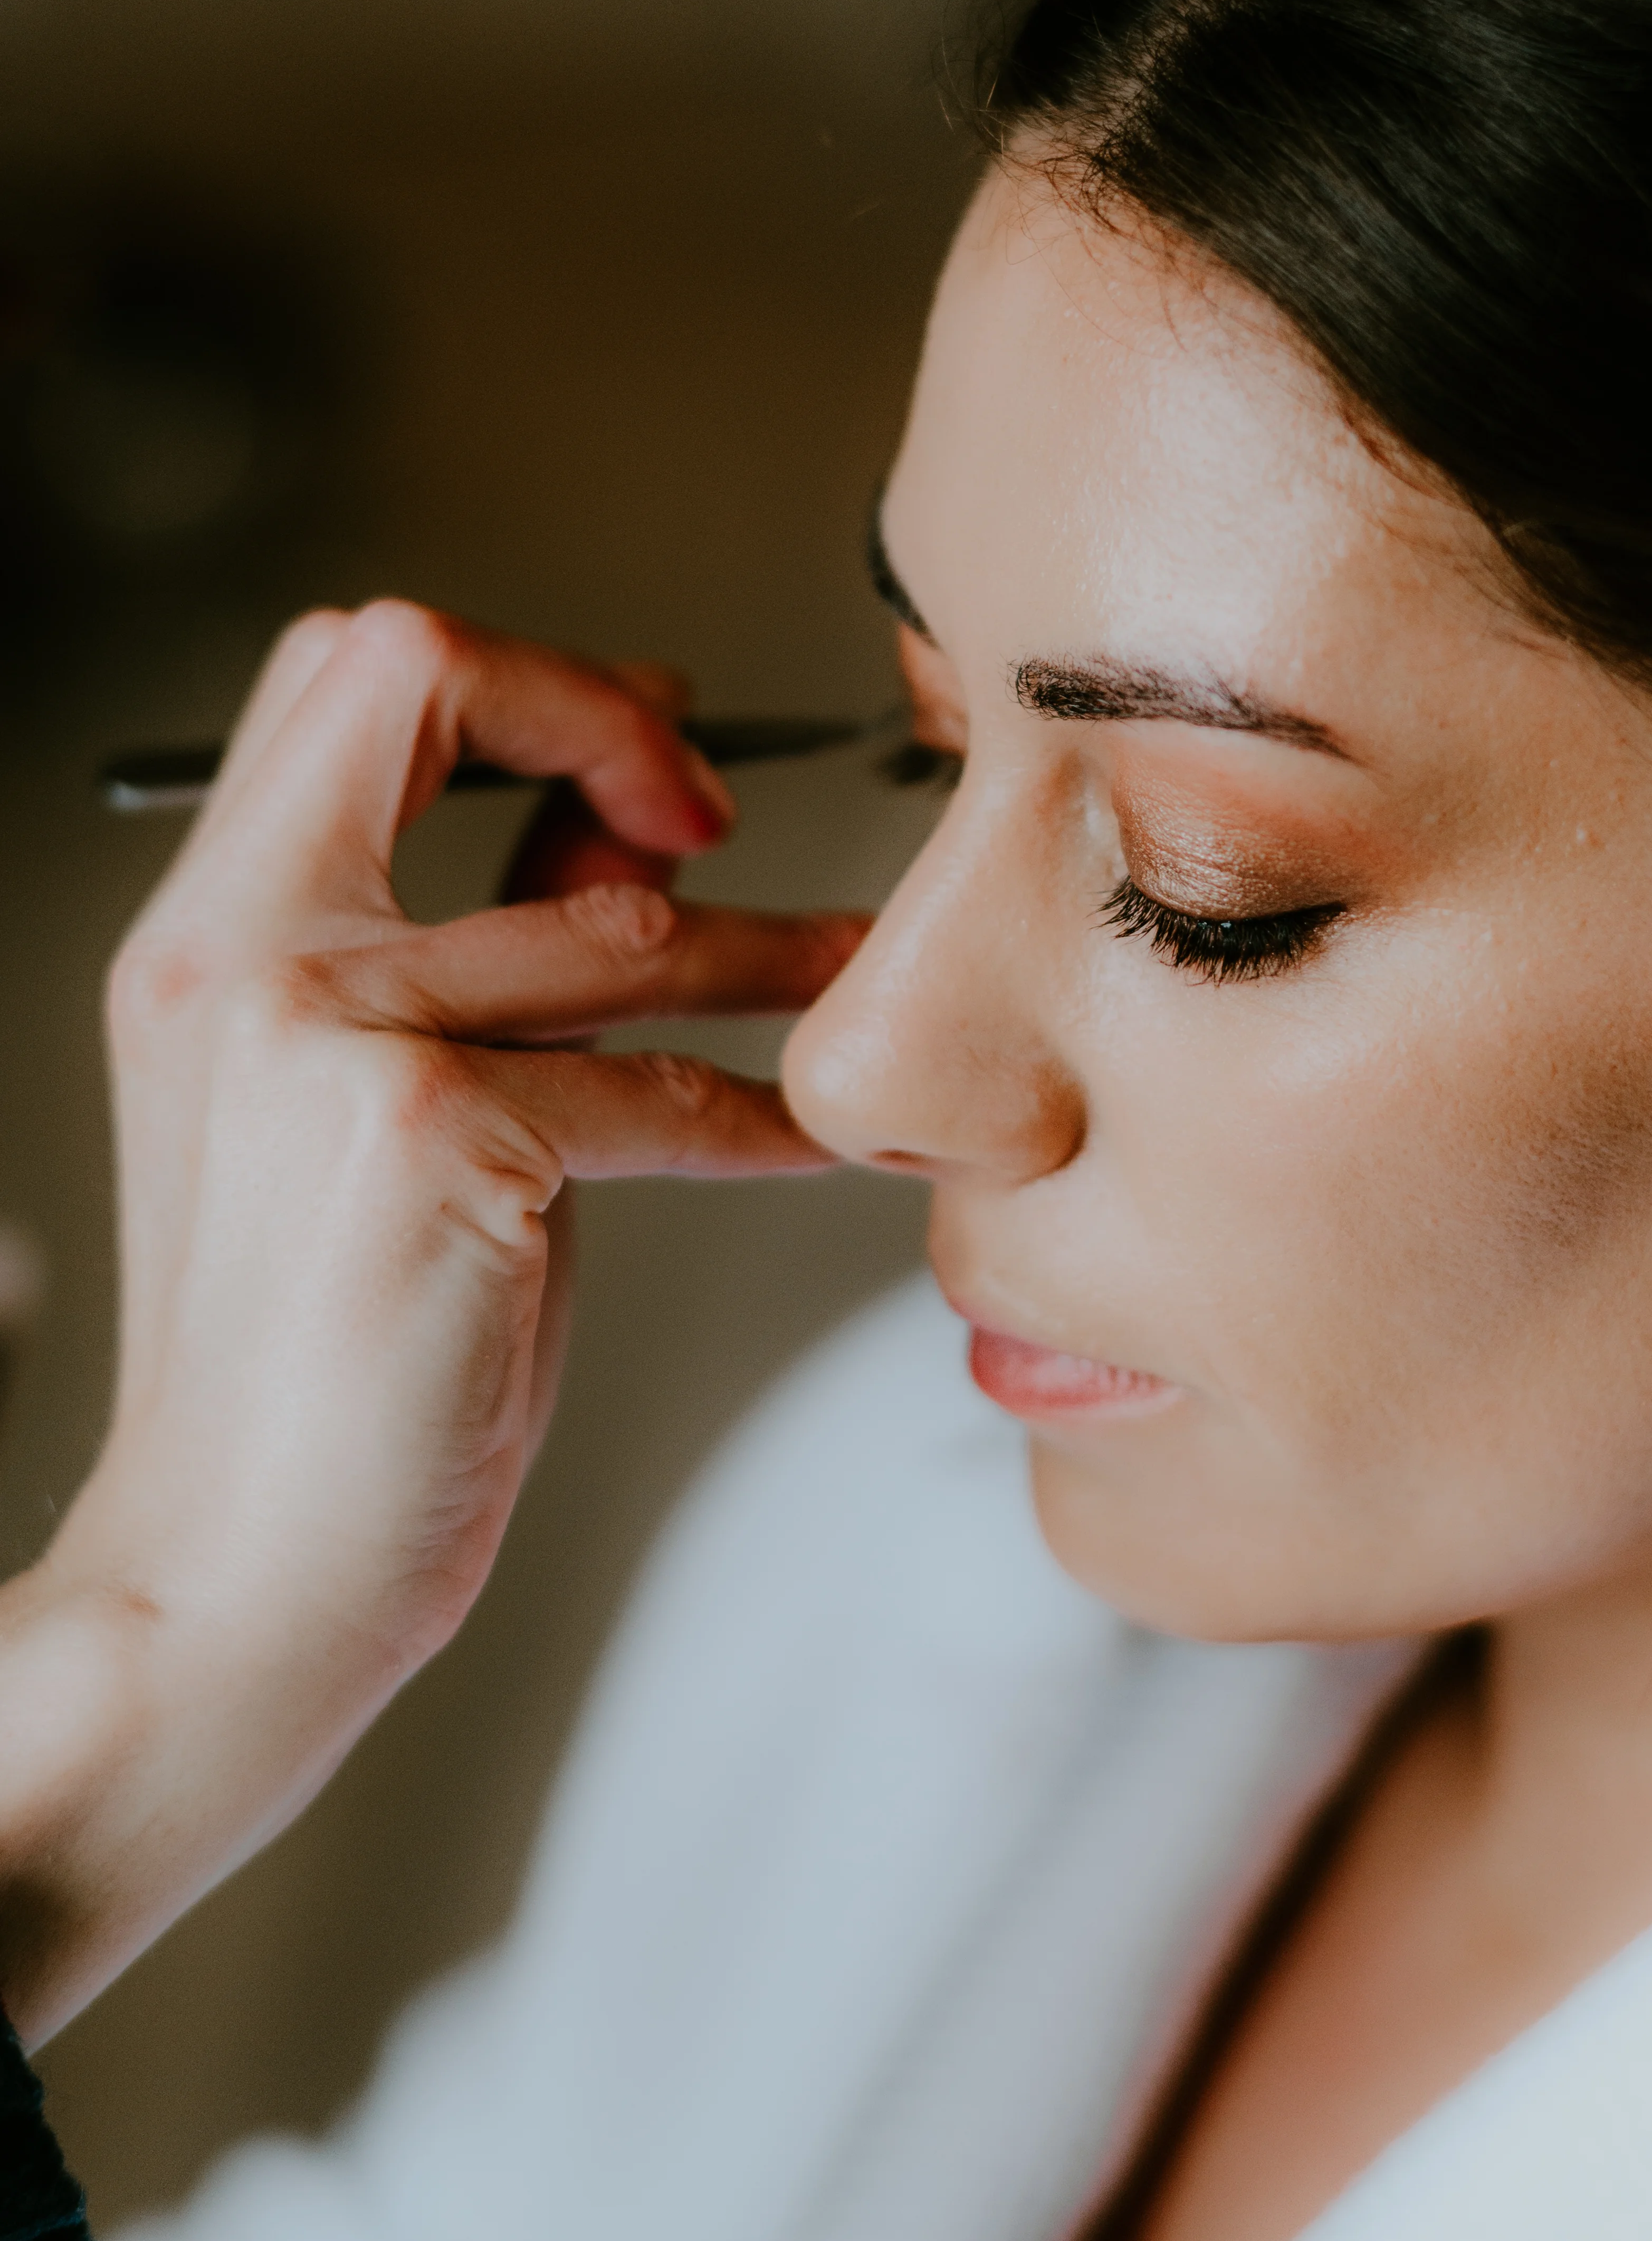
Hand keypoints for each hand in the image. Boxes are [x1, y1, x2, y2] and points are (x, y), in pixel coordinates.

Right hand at [0, 601, 862, 2041]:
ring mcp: (329, 1038)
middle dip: (596, 706)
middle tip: (711, 800)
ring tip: (852, 965)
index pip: (341, 678)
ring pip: (602, 917)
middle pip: (409, 672)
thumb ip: (478, 947)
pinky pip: (652, 1087)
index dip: (511, 680)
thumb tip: (621, 823)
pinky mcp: (431, 1141)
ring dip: (763, 939)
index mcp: (211, 936)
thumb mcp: (374, 1106)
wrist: (237, 1568)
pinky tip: (806, 1141)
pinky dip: (754, 1116)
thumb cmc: (311, 1354)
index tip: (638, 773)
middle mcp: (243, 957)